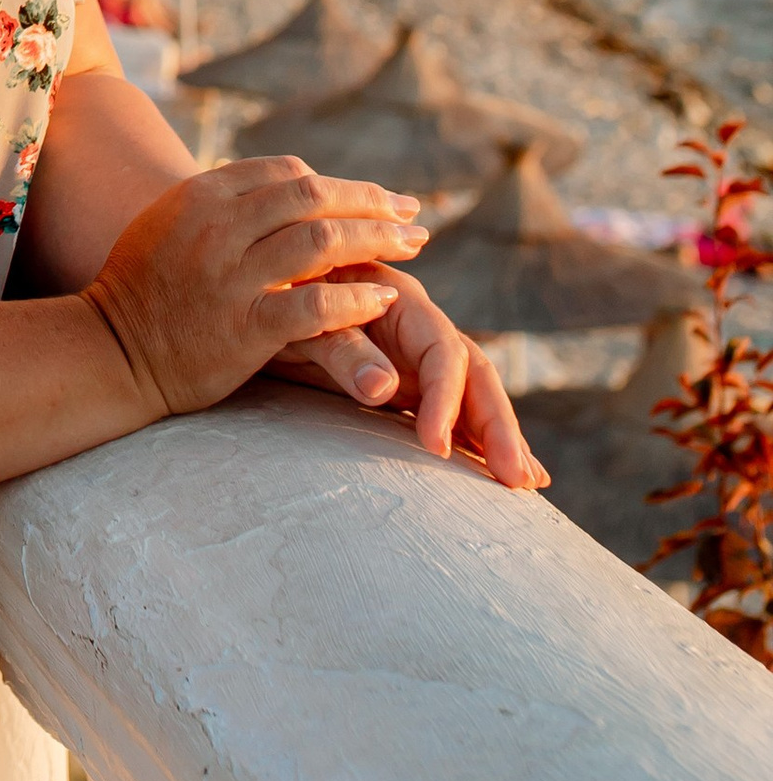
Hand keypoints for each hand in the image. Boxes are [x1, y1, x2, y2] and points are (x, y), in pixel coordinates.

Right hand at [85, 155, 428, 425]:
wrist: (109, 352)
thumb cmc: (143, 289)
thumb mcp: (171, 223)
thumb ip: (224, 203)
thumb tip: (286, 186)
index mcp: (201, 195)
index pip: (287, 173)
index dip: (341, 184)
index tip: (378, 199)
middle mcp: (217, 226)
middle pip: (313, 197)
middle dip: (372, 203)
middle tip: (413, 217)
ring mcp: (230, 277)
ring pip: (322, 241)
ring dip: (376, 240)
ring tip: (412, 249)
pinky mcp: (243, 328)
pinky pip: (315, 307)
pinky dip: (356, 300)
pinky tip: (384, 299)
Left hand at [267, 261, 547, 492]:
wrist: (251, 299)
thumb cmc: (273, 304)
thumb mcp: (298, 324)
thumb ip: (340, 348)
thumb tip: (383, 388)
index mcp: (398, 301)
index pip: (443, 350)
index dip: (445, 398)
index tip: (434, 446)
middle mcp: (418, 328)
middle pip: (474, 374)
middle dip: (498, 426)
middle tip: (517, 481)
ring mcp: (416, 358)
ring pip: (472, 395)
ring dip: (499, 436)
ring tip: (528, 482)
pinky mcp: (407, 383)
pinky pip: (451, 410)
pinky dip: (478, 439)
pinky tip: (503, 468)